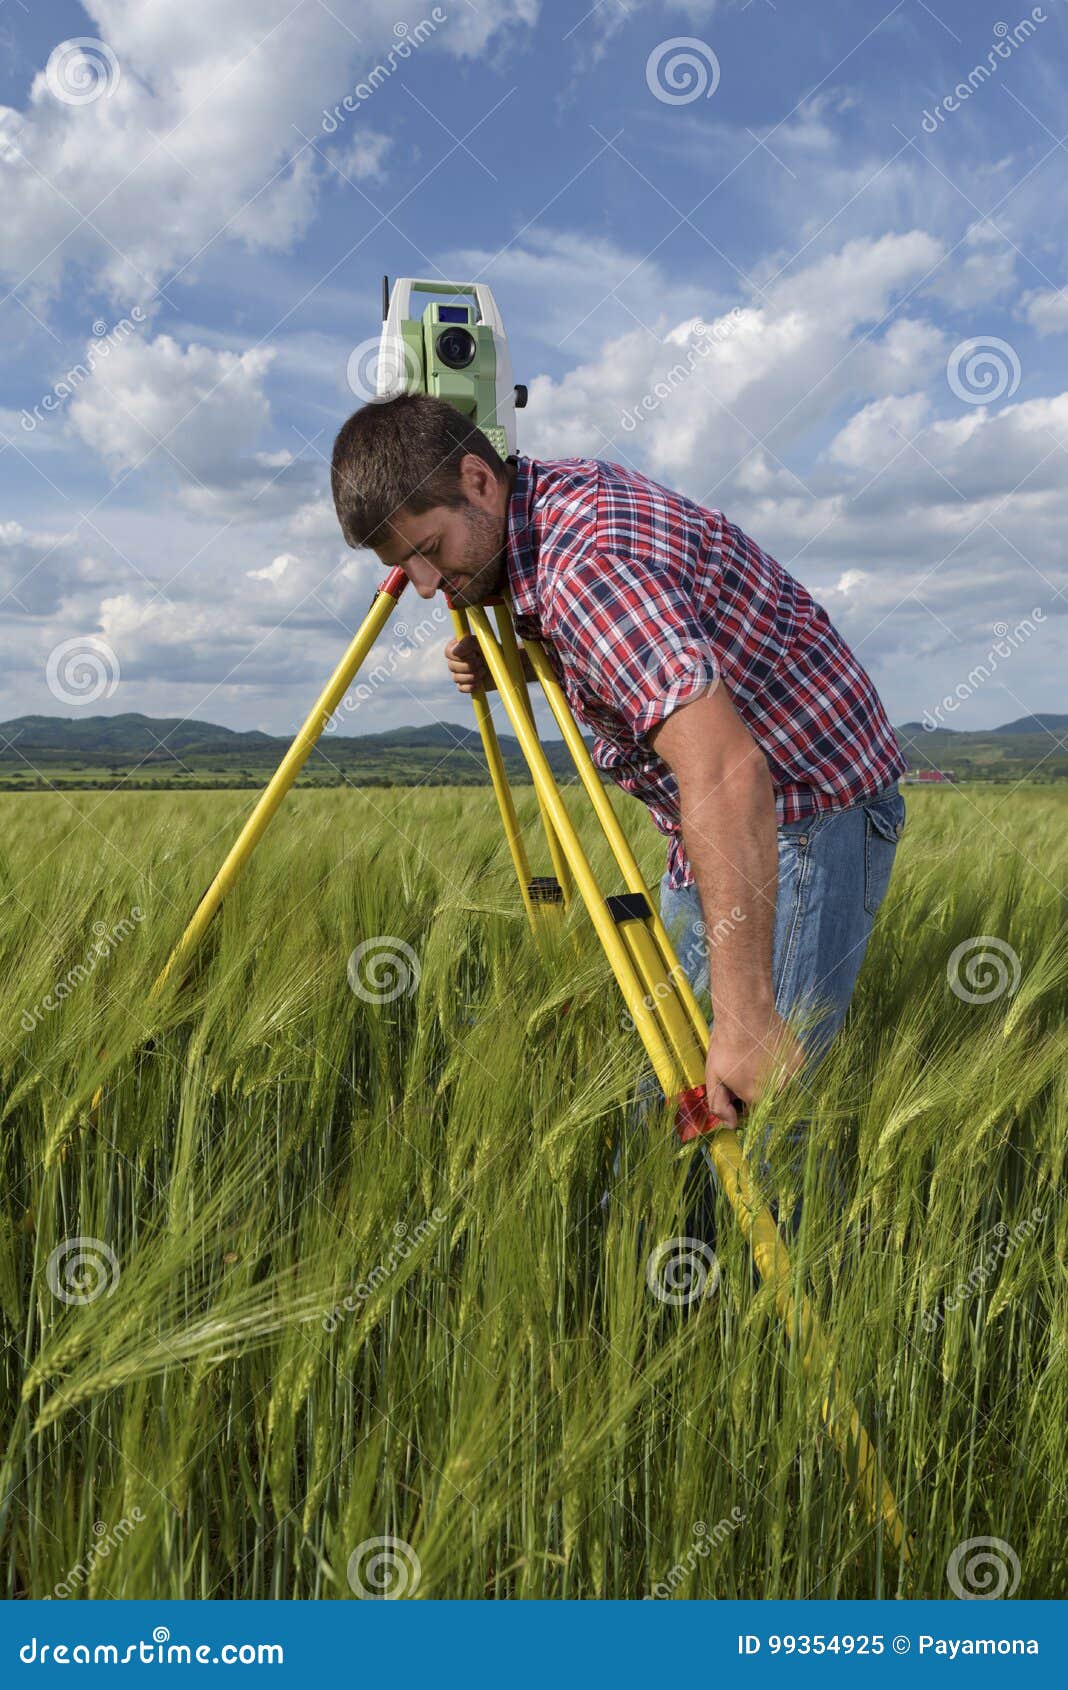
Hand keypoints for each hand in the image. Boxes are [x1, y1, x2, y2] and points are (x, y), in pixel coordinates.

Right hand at [444, 633, 491, 693]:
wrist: (505, 667)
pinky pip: (461, 688)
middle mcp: (455, 661)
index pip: (448, 652)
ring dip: (473, 676)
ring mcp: (458, 674)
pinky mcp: (465, 685)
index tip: (474, 653)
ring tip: (484, 671)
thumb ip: (469, 643)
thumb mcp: (482, 643)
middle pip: (452, 666)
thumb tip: (456, 651)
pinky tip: (480, 682)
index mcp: (457, 647)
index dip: (461, 655)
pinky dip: (471, 686)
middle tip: (481, 662)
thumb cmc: (493, 651)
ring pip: (456, 678)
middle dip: (469, 666)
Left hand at [705, 1006, 804, 1127]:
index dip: (743, 1100)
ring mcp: (792, 1074)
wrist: (746, 1013)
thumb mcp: (713, 1076)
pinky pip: (791, 1069)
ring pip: (781, 1084)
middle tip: (746, 1068)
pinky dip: (781, 1064)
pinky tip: (768, 1050)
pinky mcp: (800, 1059)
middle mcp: (779, 1091)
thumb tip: (731, 1124)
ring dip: (771, 1077)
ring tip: (757, 1057)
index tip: (737, 1086)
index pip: (753, 1112)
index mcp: (757, 1099)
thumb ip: (720, 1105)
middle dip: (757, 1088)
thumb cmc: (727, 1044)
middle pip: (769, 1099)